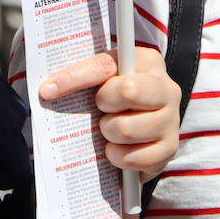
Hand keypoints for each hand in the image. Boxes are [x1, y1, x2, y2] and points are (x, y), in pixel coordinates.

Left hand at [38, 48, 179, 177]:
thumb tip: (47, 89)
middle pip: (126, 91)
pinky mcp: (169, 150)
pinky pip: (134, 157)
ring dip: (108, 132)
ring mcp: (172, 120)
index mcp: (148, 61)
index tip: (48, 89)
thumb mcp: (100, 79)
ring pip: (126, 128)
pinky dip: (117, 156)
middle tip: (101, 108)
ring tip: (109, 128)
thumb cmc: (114, 98)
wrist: (138, 132)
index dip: (74, 78)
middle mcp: (167, 88)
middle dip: (103, 103)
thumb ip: (82, 75)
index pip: (105, 65)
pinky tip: (116, 149)